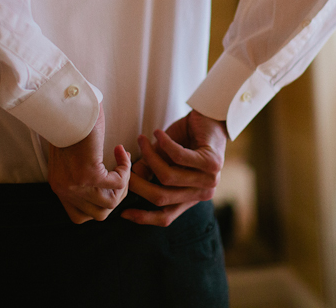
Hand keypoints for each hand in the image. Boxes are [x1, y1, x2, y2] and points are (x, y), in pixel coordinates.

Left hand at [48, 105, 130, 222]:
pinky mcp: (89, 174)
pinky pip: (117, 183)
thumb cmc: (70, 124)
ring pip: (110, 204)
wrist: (65, 107)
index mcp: (59, 186)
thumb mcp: (70, 157)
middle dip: (117, 195)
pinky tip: (121, 151)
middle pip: (99, 214)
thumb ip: (79, 174)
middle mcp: (65, 189)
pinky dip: (125, 169)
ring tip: (122, 161)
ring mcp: (76, 184)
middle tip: (121, 172)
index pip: (80, 216)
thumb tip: (104, 184)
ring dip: (123, 183)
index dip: (99, 203)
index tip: (107, 182)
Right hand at [122, 110, 227, 226]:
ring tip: (141, 141)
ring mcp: (209, 180)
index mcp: (191, 198)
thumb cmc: (186, 139)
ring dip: (149, 157)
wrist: (211, 118)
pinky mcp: (212, 162)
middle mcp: (202, 193)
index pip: (166, 216)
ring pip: (168, 177)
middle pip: (162, 198)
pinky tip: (156, 133)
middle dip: (138, 184)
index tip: (123, 212)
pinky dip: (164, 144)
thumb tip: (129, 180)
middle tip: (125, 168)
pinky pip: (179, 157)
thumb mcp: (163, 158)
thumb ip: (149, 171)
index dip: (144, 217)